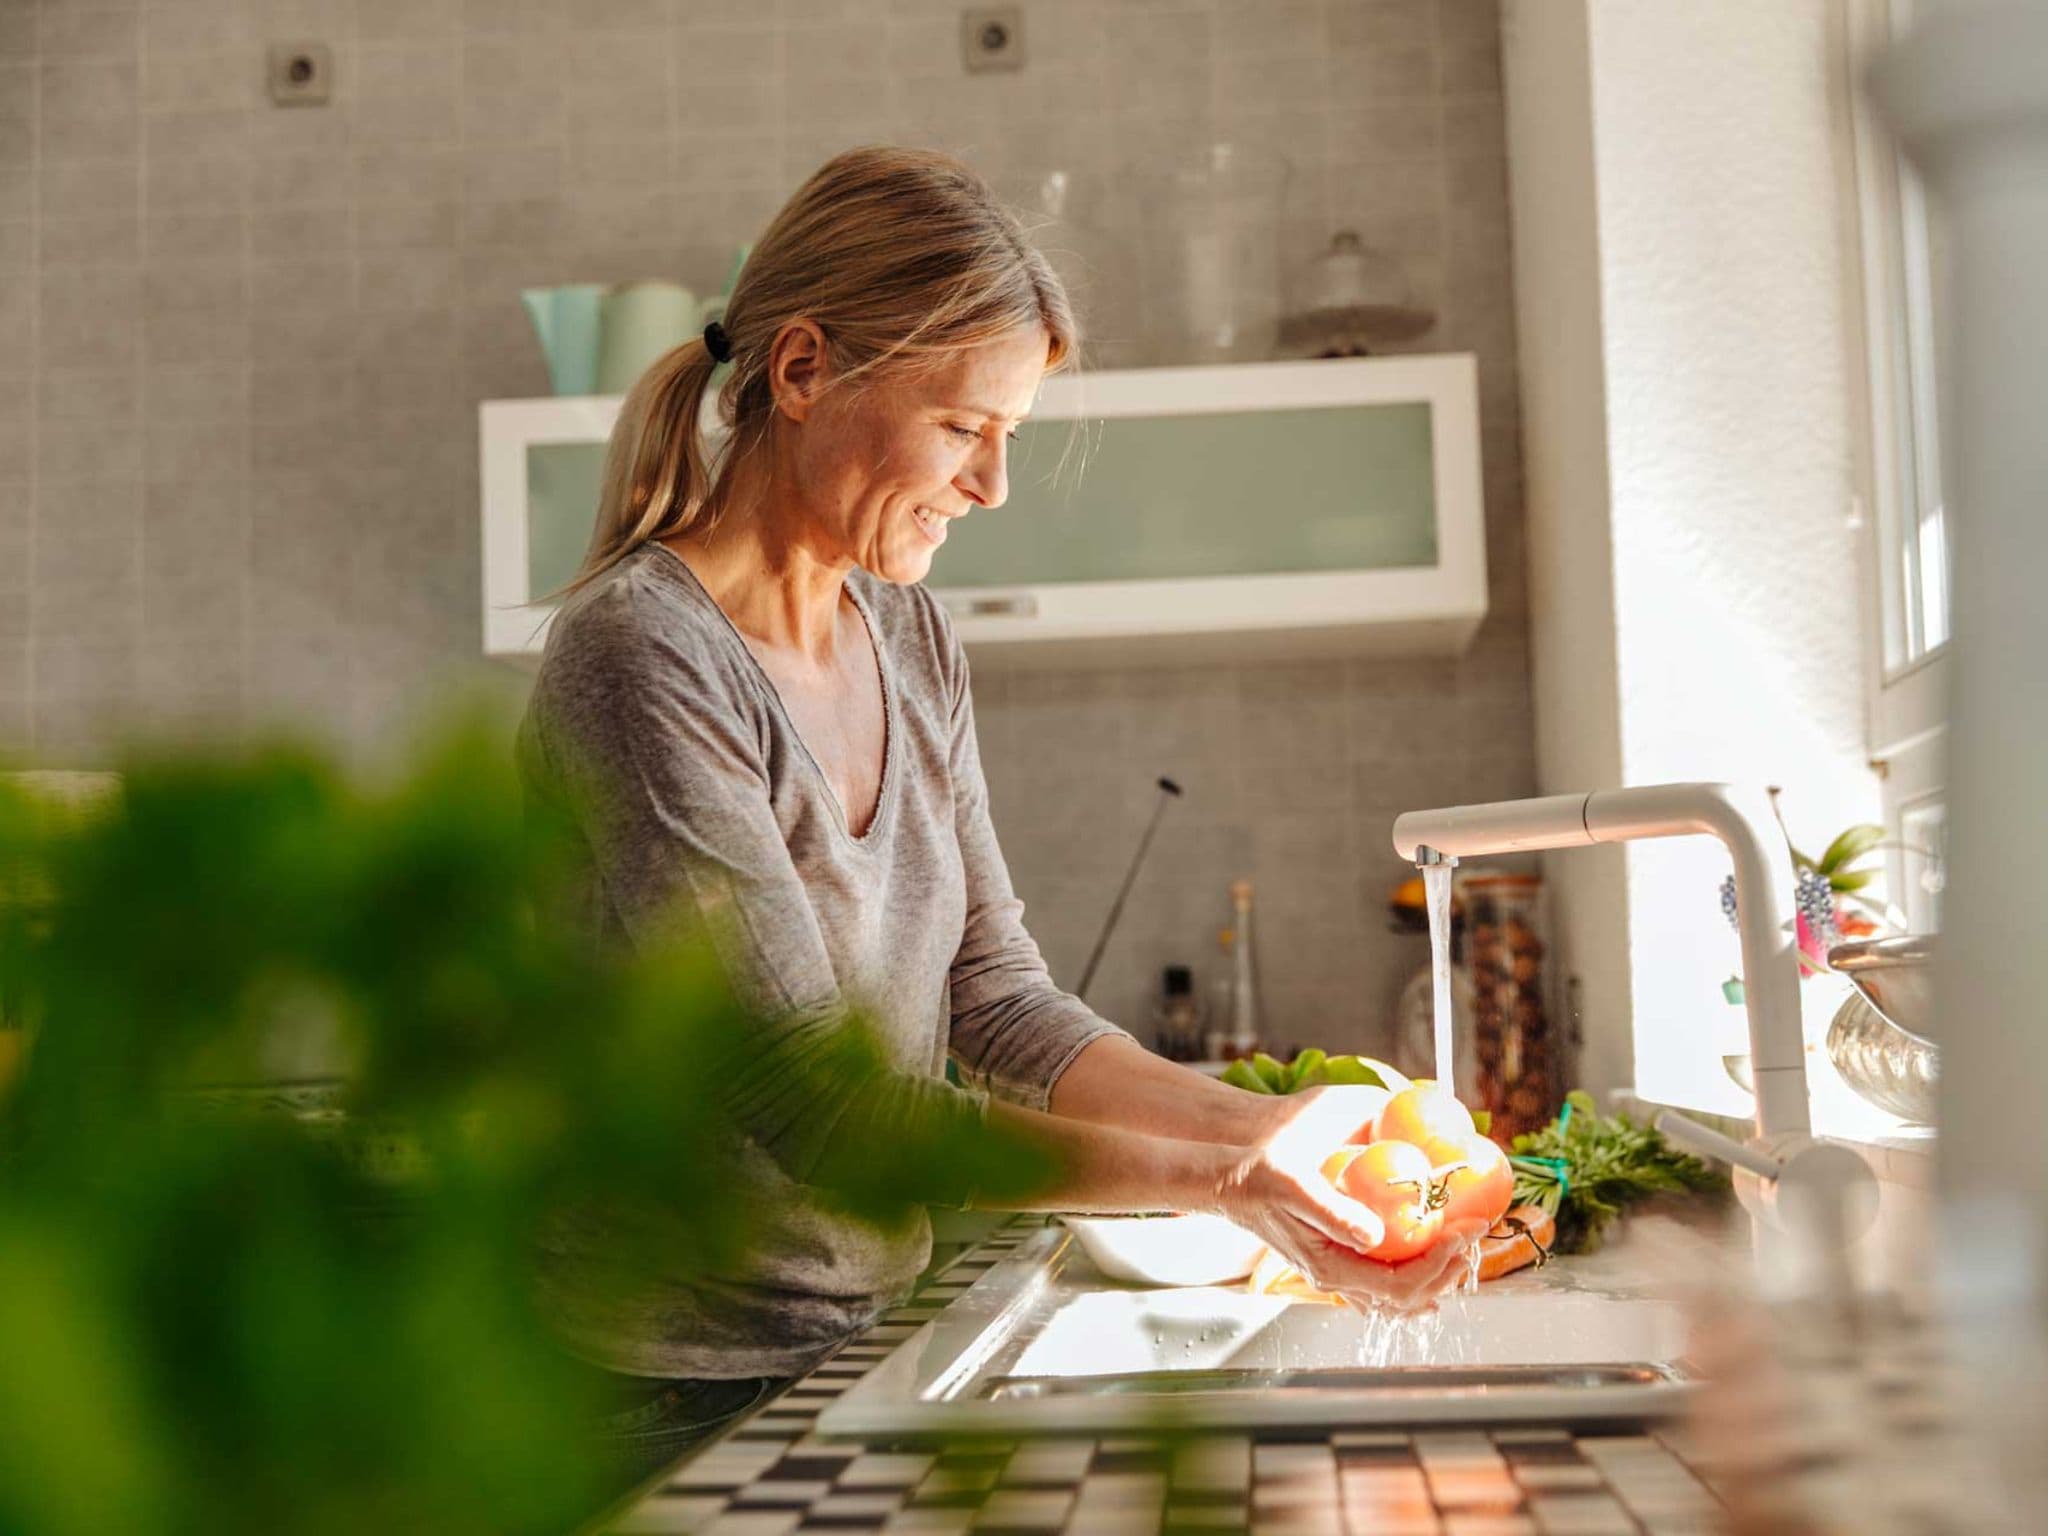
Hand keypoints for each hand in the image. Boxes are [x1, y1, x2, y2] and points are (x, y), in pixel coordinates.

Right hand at [1213, 1085, 1474, 1316]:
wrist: (1229, 1181)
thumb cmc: (1259, 1178)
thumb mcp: (1294, 1187)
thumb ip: (1334, 1213)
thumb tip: (1376, 1235)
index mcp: (1329, 1265)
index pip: (1400, 1283)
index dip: (1441, 1262)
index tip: (1466, 1230)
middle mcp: (1336, 1277)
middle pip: (1407, 1296)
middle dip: (1449, 1270)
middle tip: (1475, 1235)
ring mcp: (1336, 1272)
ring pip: (1398, 1296)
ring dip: (1436, 1277)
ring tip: (1463, 1250)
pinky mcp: (1335, 1258)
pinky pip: (1384, 1282)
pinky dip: (1415, 1278)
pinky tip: (1430, 1263)